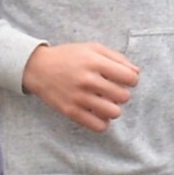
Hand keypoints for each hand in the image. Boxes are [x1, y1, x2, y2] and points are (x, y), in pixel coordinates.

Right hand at [22, 41, 137, 131]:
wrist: (37, 68)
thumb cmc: (68, 57)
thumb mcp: (92, 48)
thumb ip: (117, 58)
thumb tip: (136, 73)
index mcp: (95, 62)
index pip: (130, 78)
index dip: (131, 80)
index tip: (124, 80)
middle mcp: (87, 80)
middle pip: (124, 97)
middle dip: (122, 94)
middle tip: (112, 90)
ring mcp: (78, 97)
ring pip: (114, 113)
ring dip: (113, 108)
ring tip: (105, 102)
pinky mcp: (70, 111)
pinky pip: (99, 126)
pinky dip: (102, 121)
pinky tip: (97, 112)